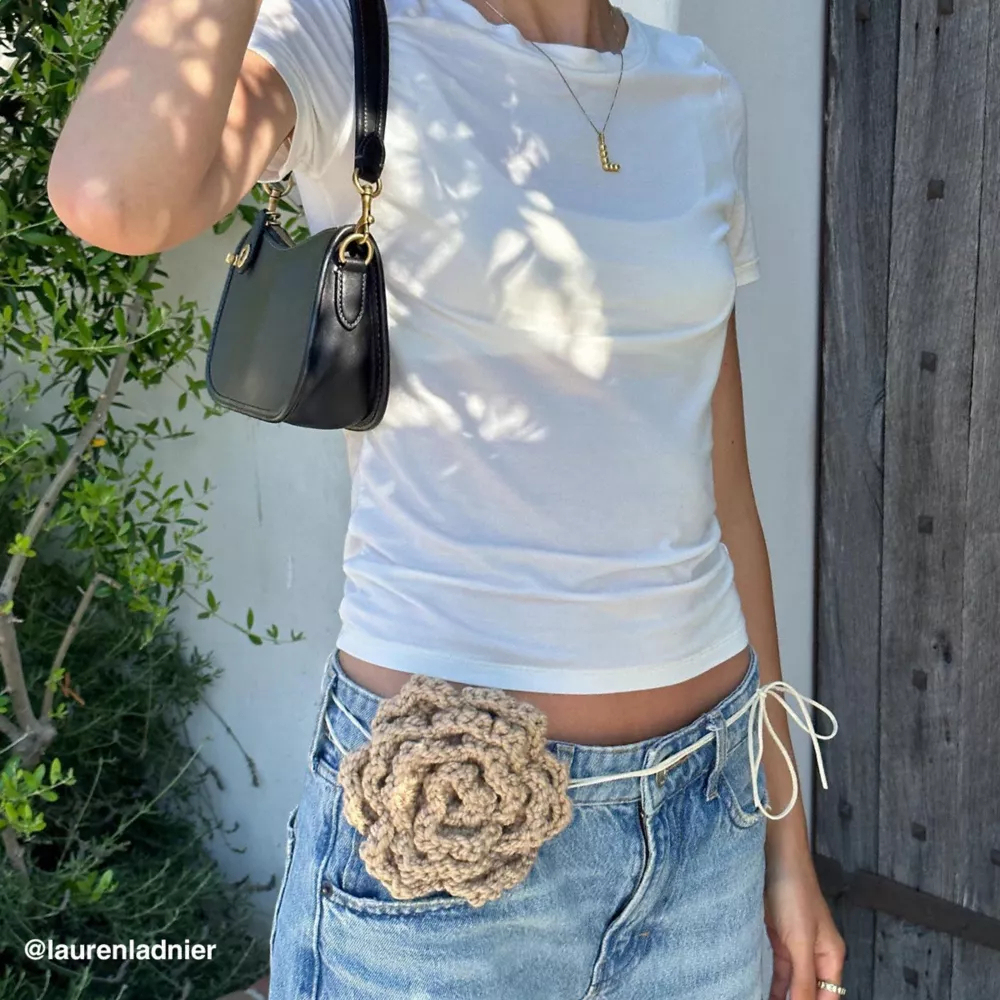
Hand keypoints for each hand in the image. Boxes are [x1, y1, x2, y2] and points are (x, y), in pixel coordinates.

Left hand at [764, 849, 845, 998]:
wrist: (774, 858)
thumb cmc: (794, 893)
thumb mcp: (800, 942)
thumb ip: (804, 979)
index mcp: (831, 957)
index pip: (829, 998)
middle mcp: (816, 955)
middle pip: (811, 992)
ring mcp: (796, 946)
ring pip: (793, 983)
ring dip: (782, 997)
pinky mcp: (778, 938)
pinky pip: (778, 970)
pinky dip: (773, 984)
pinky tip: (761, 994)